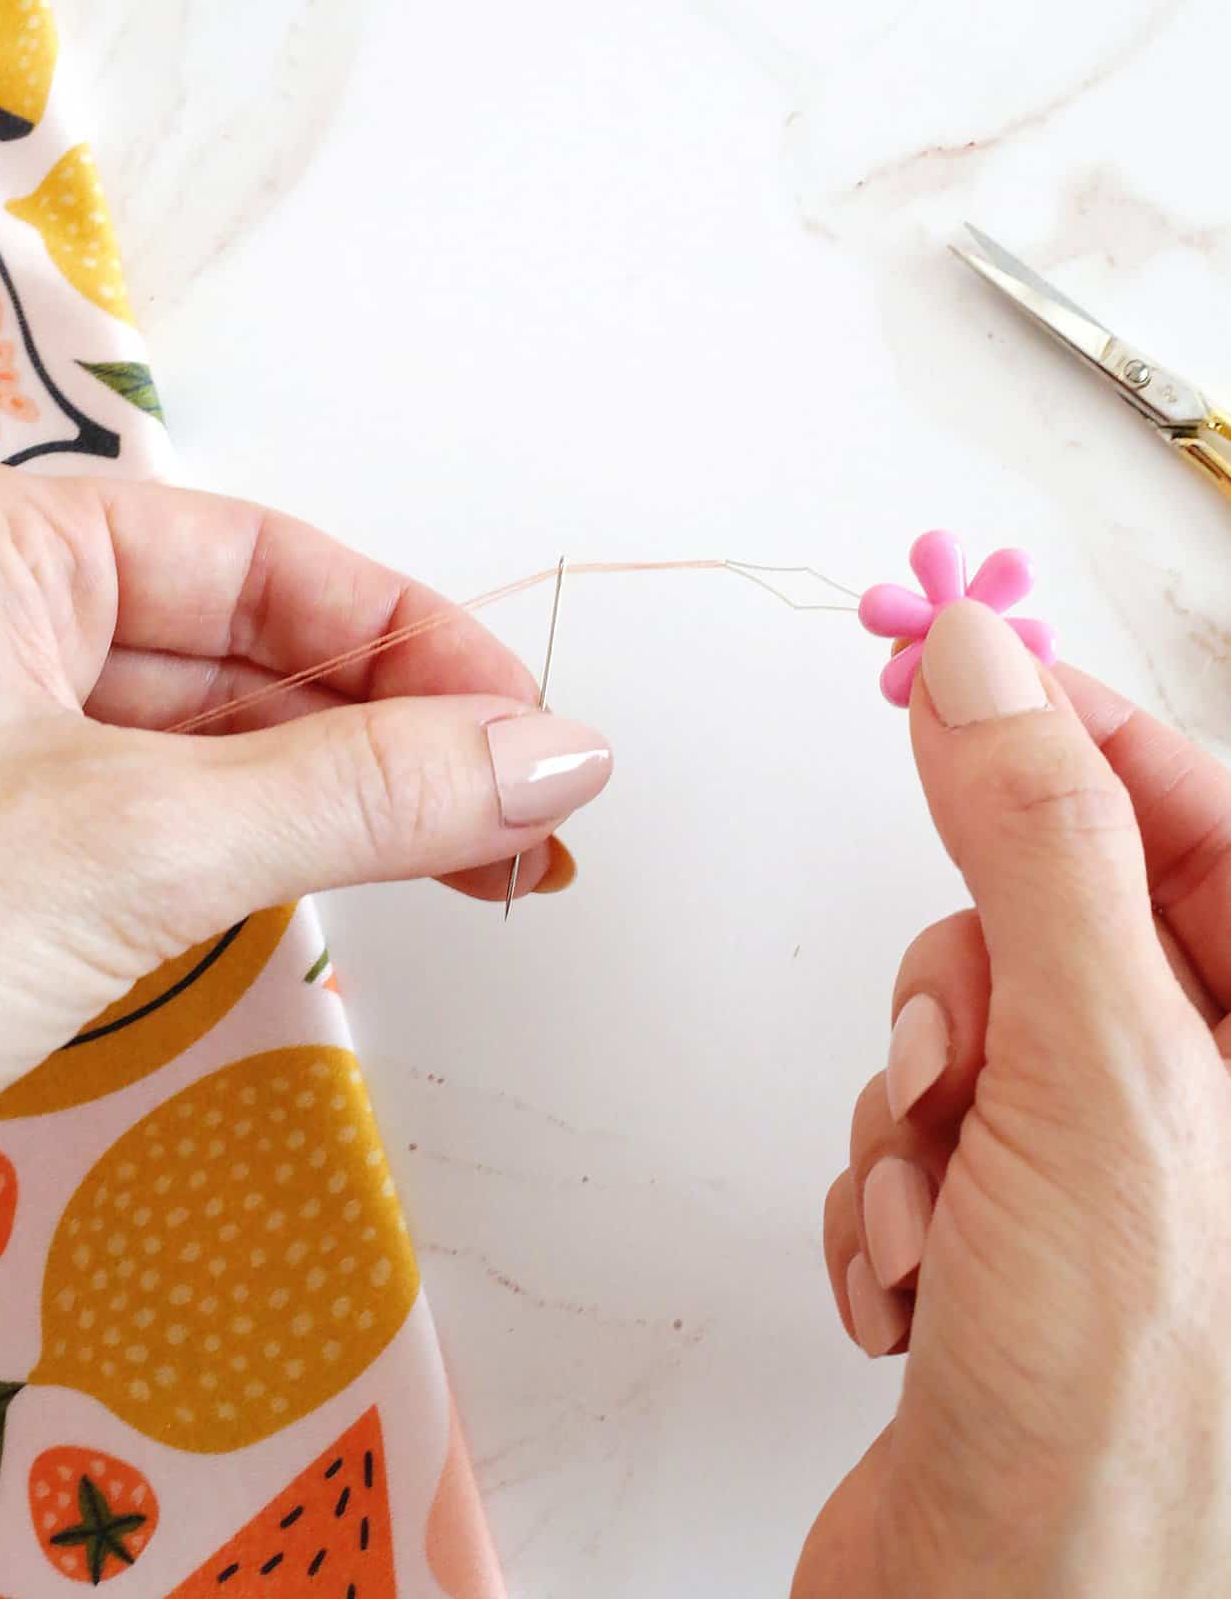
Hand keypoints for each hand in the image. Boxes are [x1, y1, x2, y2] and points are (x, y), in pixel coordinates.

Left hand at [0, 466, 610, 1144]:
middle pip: (251, 654)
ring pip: (211, 747)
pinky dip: (263, 861)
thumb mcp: (124, 845)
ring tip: (480, 868)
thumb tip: (552, 754)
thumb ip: (355, 791)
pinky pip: (159, 826)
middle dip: (401, 738)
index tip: (538, 733)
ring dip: (349, 806)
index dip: (420, 644)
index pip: (268, 564)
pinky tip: (350, 890)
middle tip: (530, 826)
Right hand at [796, 601, 1230, 1598]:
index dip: (1077, 732)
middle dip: (966, 995)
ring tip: (942, 1227)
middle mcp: (1207, 1113)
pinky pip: (916, 1129)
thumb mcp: (1097, 1078)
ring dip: (914, 1117)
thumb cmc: (1118, 1423)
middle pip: (1053, 922)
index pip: (1196, 815)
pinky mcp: (1011, 1245)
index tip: (960, 673)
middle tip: (957, 1067)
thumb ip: (1040, 848)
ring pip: (965, 1030)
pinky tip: (916, 1291)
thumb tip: (983, 666)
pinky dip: (889, 1192)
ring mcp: (1107, 1184)